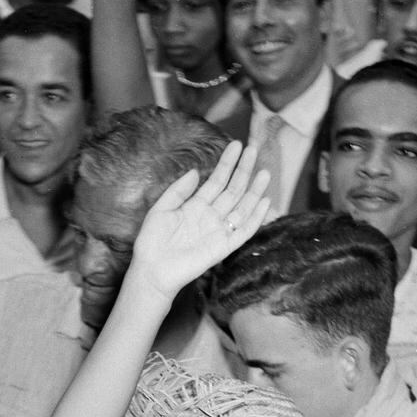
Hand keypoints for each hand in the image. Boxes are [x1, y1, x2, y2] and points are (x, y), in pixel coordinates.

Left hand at [130, 140, 271, 301]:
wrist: (152, 270)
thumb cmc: (152, 242)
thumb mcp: (160, 209)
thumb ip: (178, 190)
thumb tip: (195, 171)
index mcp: (196, 206)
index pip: (217, 180)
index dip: (227, 163)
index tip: (237, 145)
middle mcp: (210, 217)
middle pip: (232, 190)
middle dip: (244, 170)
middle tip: (254, 149)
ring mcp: (218, 232)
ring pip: (242, 208)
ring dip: (254, 191)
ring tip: (265, 172)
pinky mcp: (223, 248)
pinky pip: (243, 231)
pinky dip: (255, 218)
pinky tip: (264, 202)